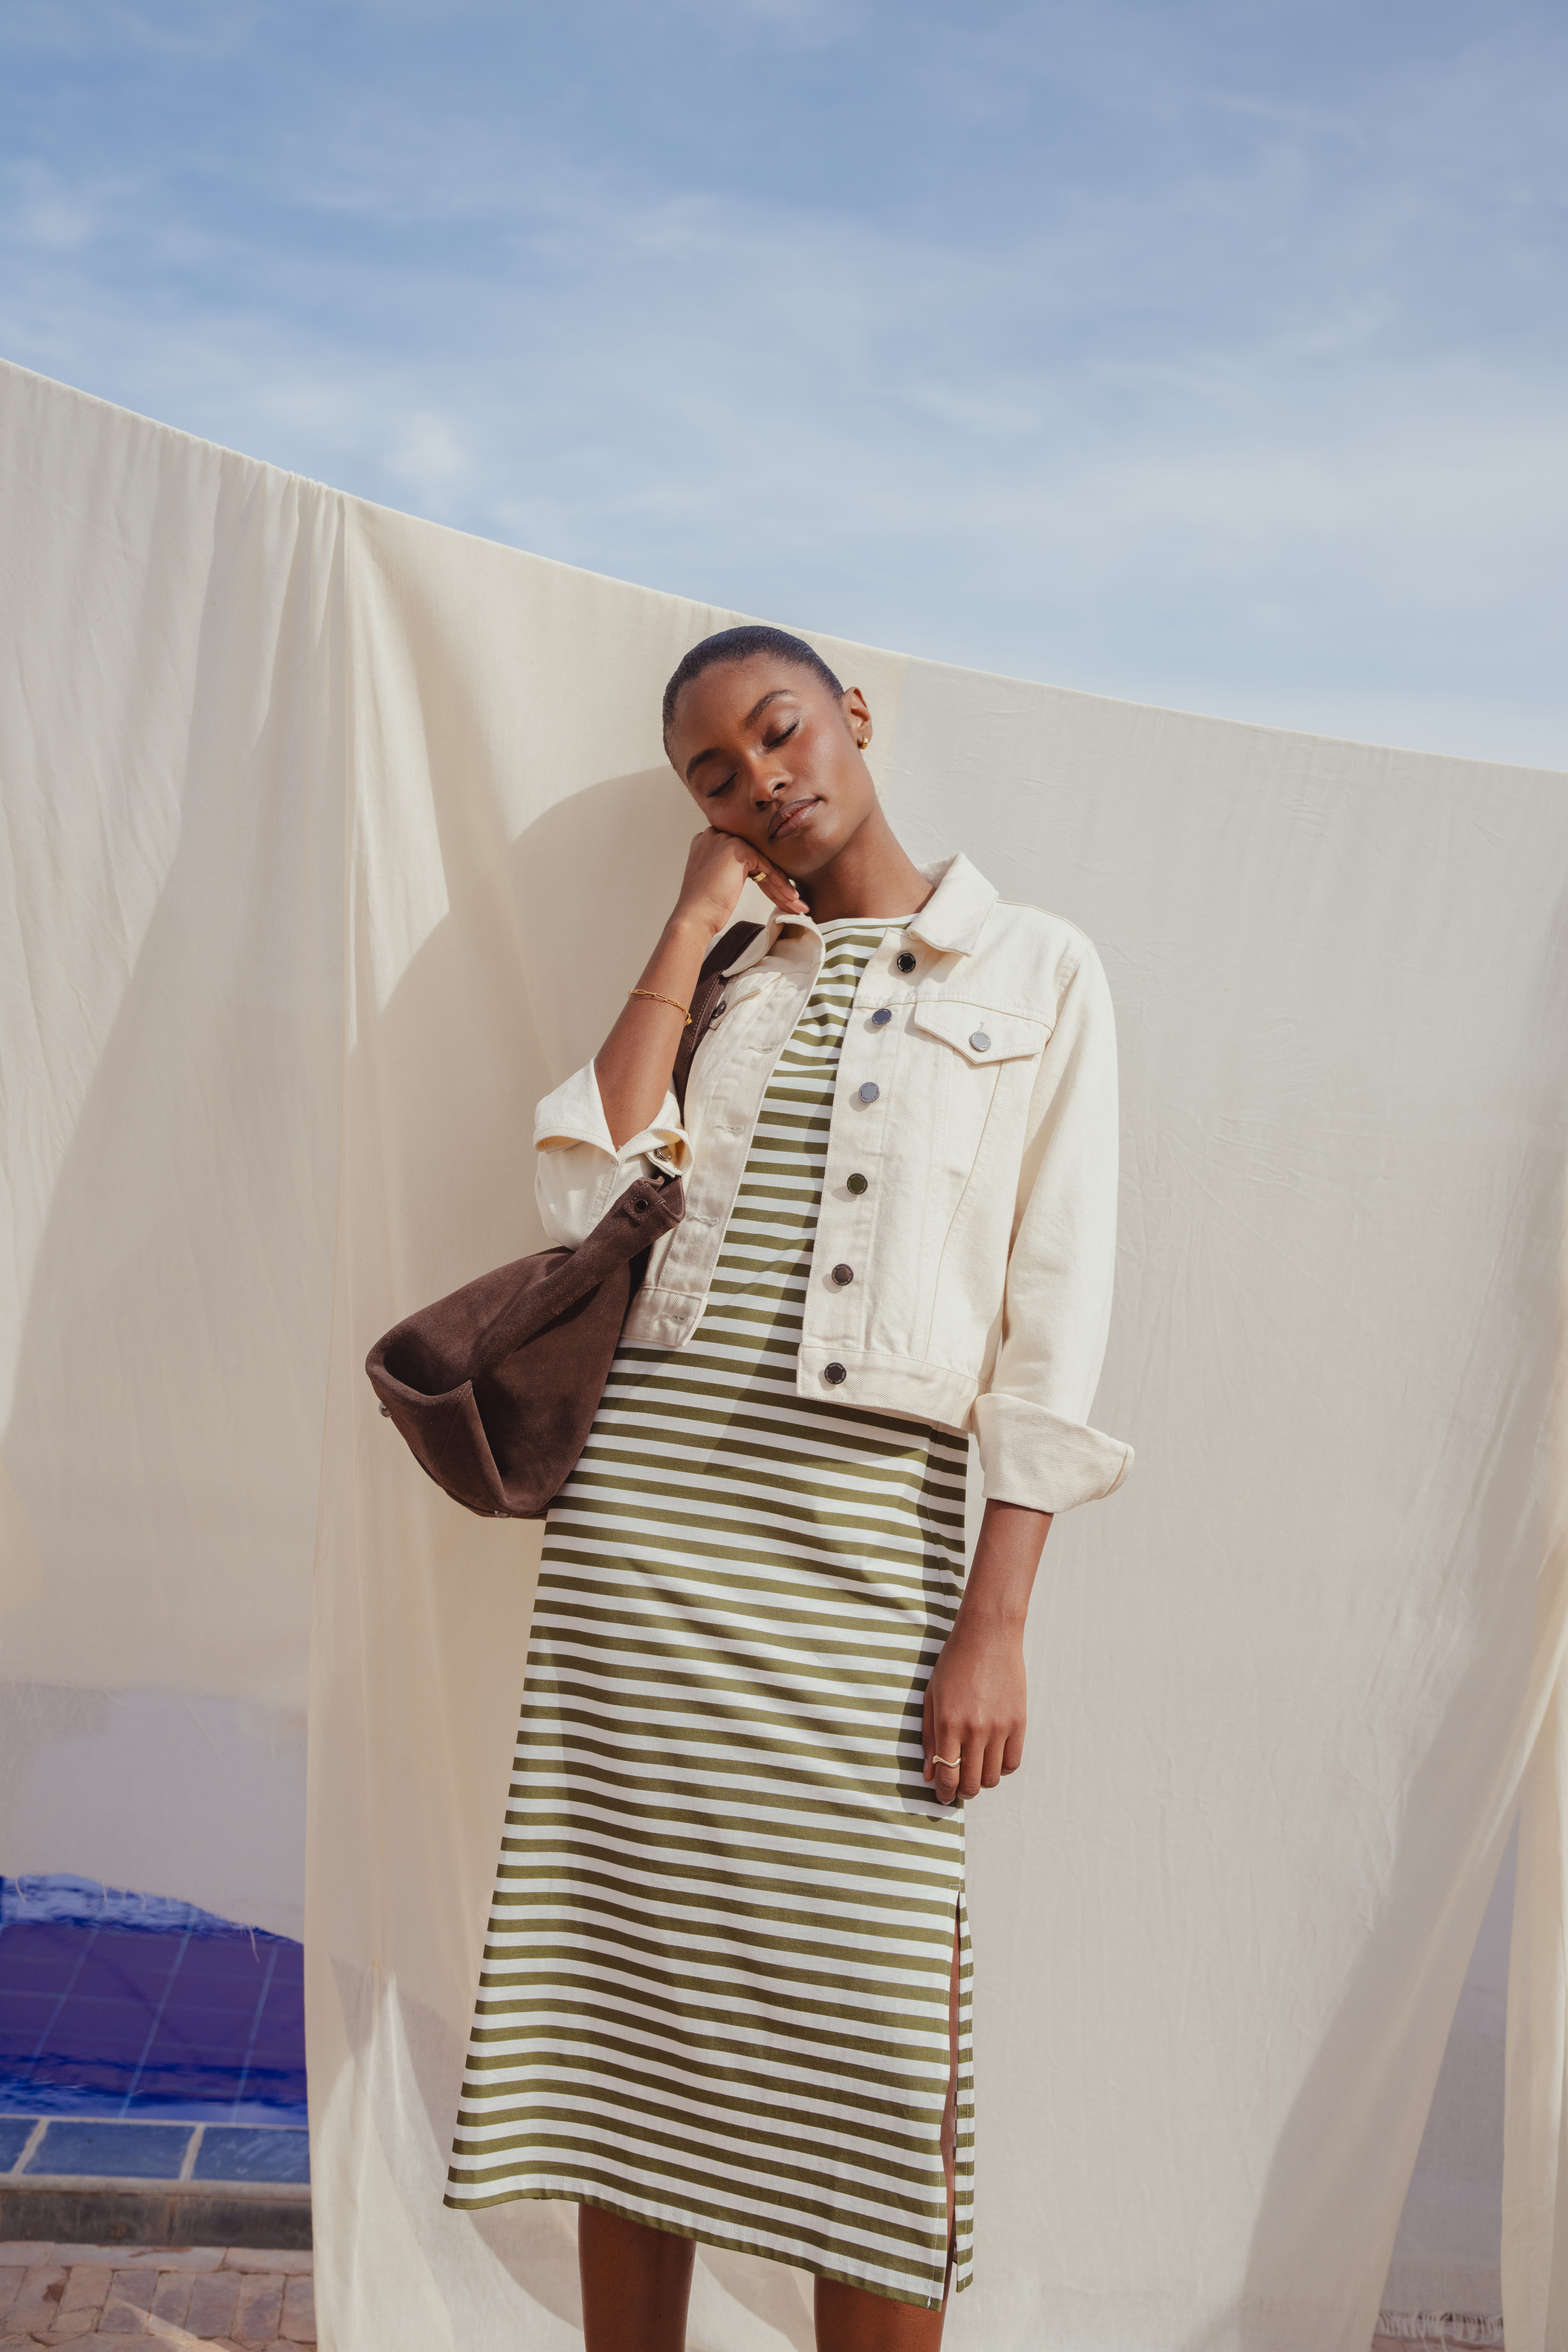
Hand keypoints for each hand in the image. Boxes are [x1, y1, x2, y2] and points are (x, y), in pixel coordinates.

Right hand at [673, 827, 807, 937]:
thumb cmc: (703, 907)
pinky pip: (766, 867)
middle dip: (776, 884)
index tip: (778, 896)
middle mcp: (715, 835)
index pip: (744, 858)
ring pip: (764, 864)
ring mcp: (726, 839)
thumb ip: (727, 867)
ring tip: (797, 905)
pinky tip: (791, 899)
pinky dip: (780, 885)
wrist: (694, 916)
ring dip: (783, 887)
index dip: (764, 878)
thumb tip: (751, 871)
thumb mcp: (715, 880)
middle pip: (756, 860)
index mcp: (708, 841)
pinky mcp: (738, 848)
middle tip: (793, 902)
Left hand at [922, 1618, 1026, 1805]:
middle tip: (958, 1784)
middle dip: (961, 1791)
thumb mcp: (931, 1697)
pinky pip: (1013, 1762)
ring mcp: (1000, 1728)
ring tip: (975, 1768)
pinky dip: (1002, 1767)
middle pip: (971, 1783)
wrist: (988, 1636)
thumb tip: (928, 1775)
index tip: (942, 1797)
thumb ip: (928, 1738)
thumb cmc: (954, 1664)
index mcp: (949, 1724)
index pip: (947, 1776)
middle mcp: (975, 1731)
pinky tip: (993, 1756)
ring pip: (993, 1778)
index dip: (943, 1794)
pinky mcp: (1019, 1723)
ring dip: (982, 1780)